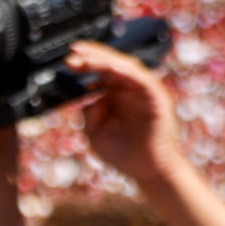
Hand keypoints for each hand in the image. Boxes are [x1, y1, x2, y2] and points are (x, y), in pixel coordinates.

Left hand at [72, 39, 183, 185]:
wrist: (148, 172)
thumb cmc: (124, 154)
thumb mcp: (95, 131)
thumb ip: (89, 111)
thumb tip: (86, 93)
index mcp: (117, 94)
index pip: (100, 71)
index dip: (85, 63)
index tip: (68, 61)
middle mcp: (131, 88)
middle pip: (111, 63)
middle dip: (91, 56)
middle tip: (72, 54)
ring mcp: (145, 91)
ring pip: (125, 66)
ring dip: (105, 60)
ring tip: (85, 57)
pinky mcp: (156, 97)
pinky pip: (141, 79)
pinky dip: (126, 72)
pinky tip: (110, 67)